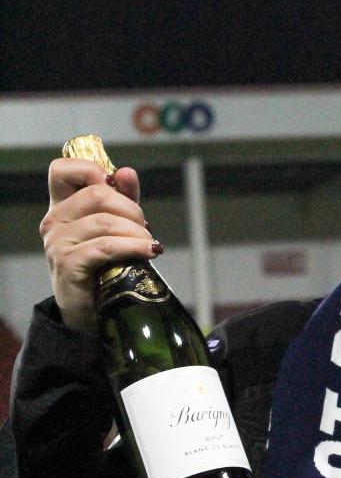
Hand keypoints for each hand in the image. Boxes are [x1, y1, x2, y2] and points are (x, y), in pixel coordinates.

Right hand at [39, 159, 155, 329]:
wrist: (92, 308)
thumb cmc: (105, 263)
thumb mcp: (116, 225)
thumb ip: (122, 198)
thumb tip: (126, 172)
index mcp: (62, 205)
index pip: (63, 169)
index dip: (93, 170)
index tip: (116, 187)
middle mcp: (54, 220)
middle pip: (97, 194)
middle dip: (131, 209)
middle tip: (144, 228)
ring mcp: (58, 242)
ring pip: (105, 221)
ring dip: (137, 231)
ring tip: (148, 244)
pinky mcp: (68, 264)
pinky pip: (106, 246)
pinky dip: (134, 247)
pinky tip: (149, 251)